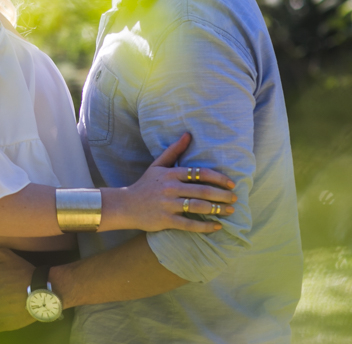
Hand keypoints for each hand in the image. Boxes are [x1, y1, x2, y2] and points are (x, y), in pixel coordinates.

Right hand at [109, 132, 237, 232]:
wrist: (125, 205)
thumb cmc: (145, 185)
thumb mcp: (157, 166)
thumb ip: (174, 151)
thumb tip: (188, 134)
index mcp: (170, 174)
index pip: (199, 173)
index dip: (218, 178)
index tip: (231, 183)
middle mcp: (169, 188)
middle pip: (202, 191)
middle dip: (222, 195)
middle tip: (235, 198)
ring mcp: (168, 205)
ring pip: (198, 207)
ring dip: (217, 209)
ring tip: (229, 211)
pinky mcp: (166, 220)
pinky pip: (190, 224)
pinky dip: (205, 226)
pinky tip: (217, 226)